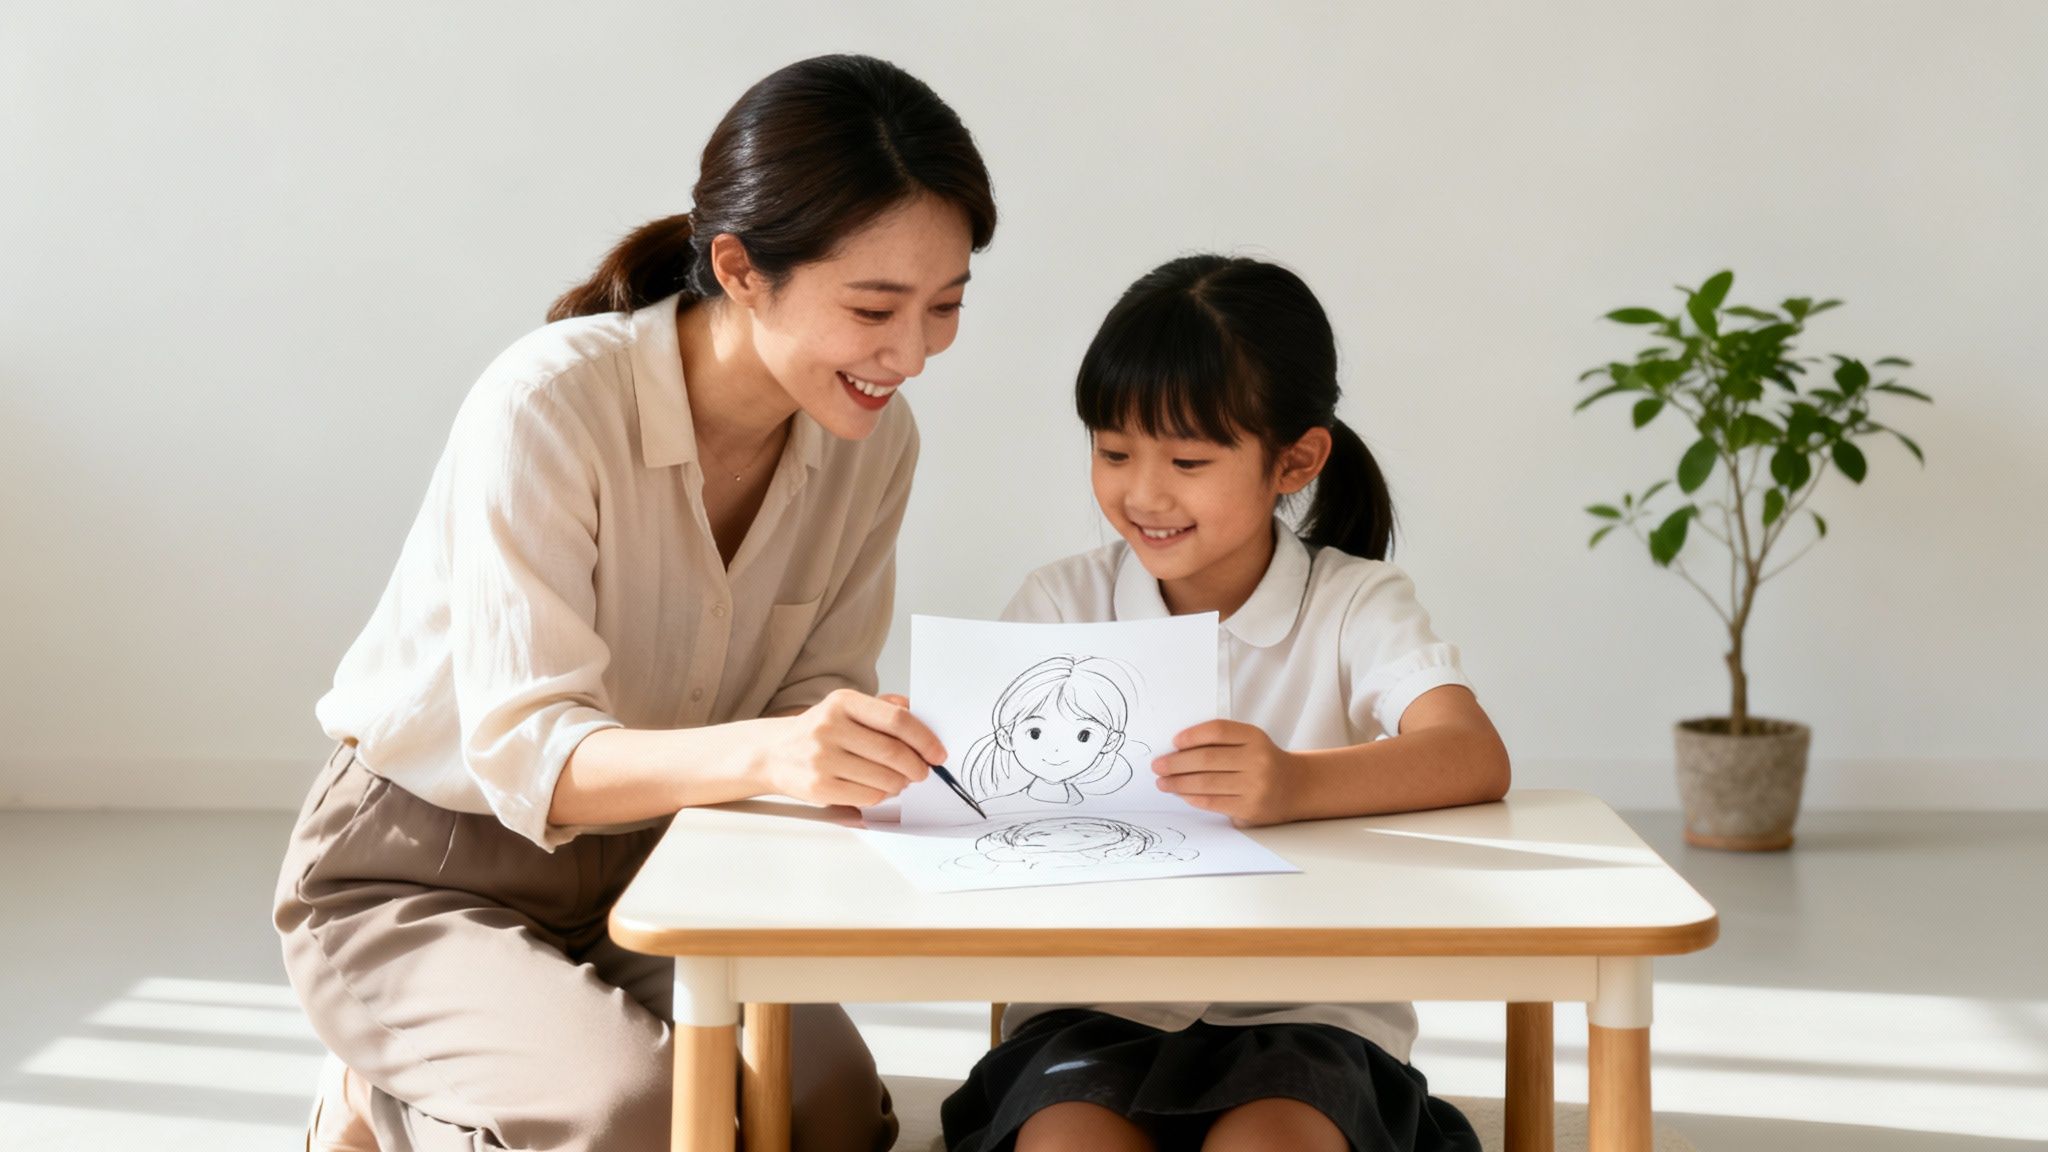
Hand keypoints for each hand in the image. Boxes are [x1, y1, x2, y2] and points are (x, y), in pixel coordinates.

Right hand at [762, 689, 942, 807]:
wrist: (774, 752)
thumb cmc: (820, 730)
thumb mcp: (847, 708)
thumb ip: (884, 708)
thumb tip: (922, 716)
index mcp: (843, 702)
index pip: (897, 720)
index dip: (924, 739)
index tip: (937, 752)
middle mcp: (830, 727)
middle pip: (893, 753)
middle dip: (917, 767)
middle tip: (923, 772)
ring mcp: (822, 758)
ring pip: (884, 779)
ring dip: (901, 783)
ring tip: (900, 780)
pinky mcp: (819, 786)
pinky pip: (867, 796)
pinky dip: (882, 795)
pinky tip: (879, 788)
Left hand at [1152, 720, 1300, 825]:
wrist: (1296, 787)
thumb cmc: (1262, 761)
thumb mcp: (1250, 742)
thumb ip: (1221, 743)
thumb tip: (1177, 751)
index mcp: (1255, 737)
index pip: (1218, 732)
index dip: (1192, 735)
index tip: (1173, 742)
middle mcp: (1257, 760)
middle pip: (1207, 759)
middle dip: (1176, 763)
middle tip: (1157, 766)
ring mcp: (1255, 786)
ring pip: (1207, 783)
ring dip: (1179, 783)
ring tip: (1163, 783)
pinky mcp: (1250, 808)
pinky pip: (1213, 802)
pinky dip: (1193, 798)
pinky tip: (1182, 794)